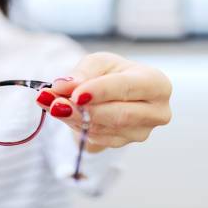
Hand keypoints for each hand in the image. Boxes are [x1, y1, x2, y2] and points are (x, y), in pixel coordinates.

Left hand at [36, 52, 171, 150]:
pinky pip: (96, 138)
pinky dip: (76, 125)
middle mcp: (156, 111)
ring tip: (51, 103)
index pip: (128, 88)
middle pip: (118, 114)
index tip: (75, 94)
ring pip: (104, 129)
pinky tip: (62, 113)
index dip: (101, 91)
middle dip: (84, 109)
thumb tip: (64, 86)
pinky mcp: (123, 143)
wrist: (114, 94)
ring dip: (73, 117)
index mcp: (156, 84)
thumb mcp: (99, 63)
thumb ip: (83, 72)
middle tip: (54, 102)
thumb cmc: (112, 74)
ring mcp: (141, 132)